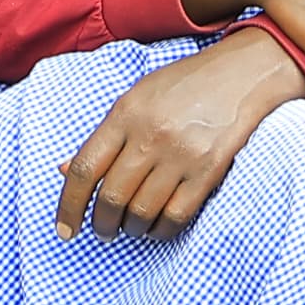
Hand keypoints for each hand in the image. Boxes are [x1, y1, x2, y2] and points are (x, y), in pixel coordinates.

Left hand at [57, 29, 304, 237]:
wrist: (241, 74)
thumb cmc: (183, 86)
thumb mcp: (135, 98)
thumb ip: (103, 136)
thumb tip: (64, 170)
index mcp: (124, 114)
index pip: (84, 169)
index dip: (69, 205)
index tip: (65, 229)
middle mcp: (149, 136)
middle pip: (112, 196)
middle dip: (102, 224)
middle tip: (103, 230)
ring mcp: (181, 154)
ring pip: (142, 211)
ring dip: (132, 229)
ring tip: (131, 227)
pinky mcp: (209, 170)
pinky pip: (177, 215)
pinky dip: (162, 230)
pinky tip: (157, 227)